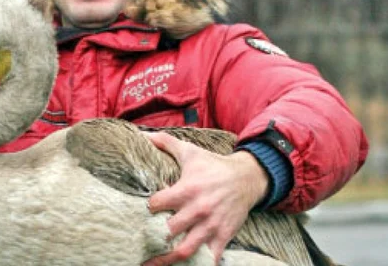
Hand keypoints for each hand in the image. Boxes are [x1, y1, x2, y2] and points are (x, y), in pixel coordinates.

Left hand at [142, 132, 268, 265]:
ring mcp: (211, 226)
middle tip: (140, 241)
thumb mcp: (190, 151)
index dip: (148, 208)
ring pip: (186, 249)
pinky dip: (198, 264)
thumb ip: (165, 143)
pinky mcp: (223, 236)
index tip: (143, 211)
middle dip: (153, 237)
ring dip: (167, 259)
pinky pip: (209, 257)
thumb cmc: (213, 166)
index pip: (158, 203)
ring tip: (149, 265)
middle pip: (169, 230)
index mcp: (187, 189)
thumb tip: (143, 134)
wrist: (247, 178)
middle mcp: (198, 209)